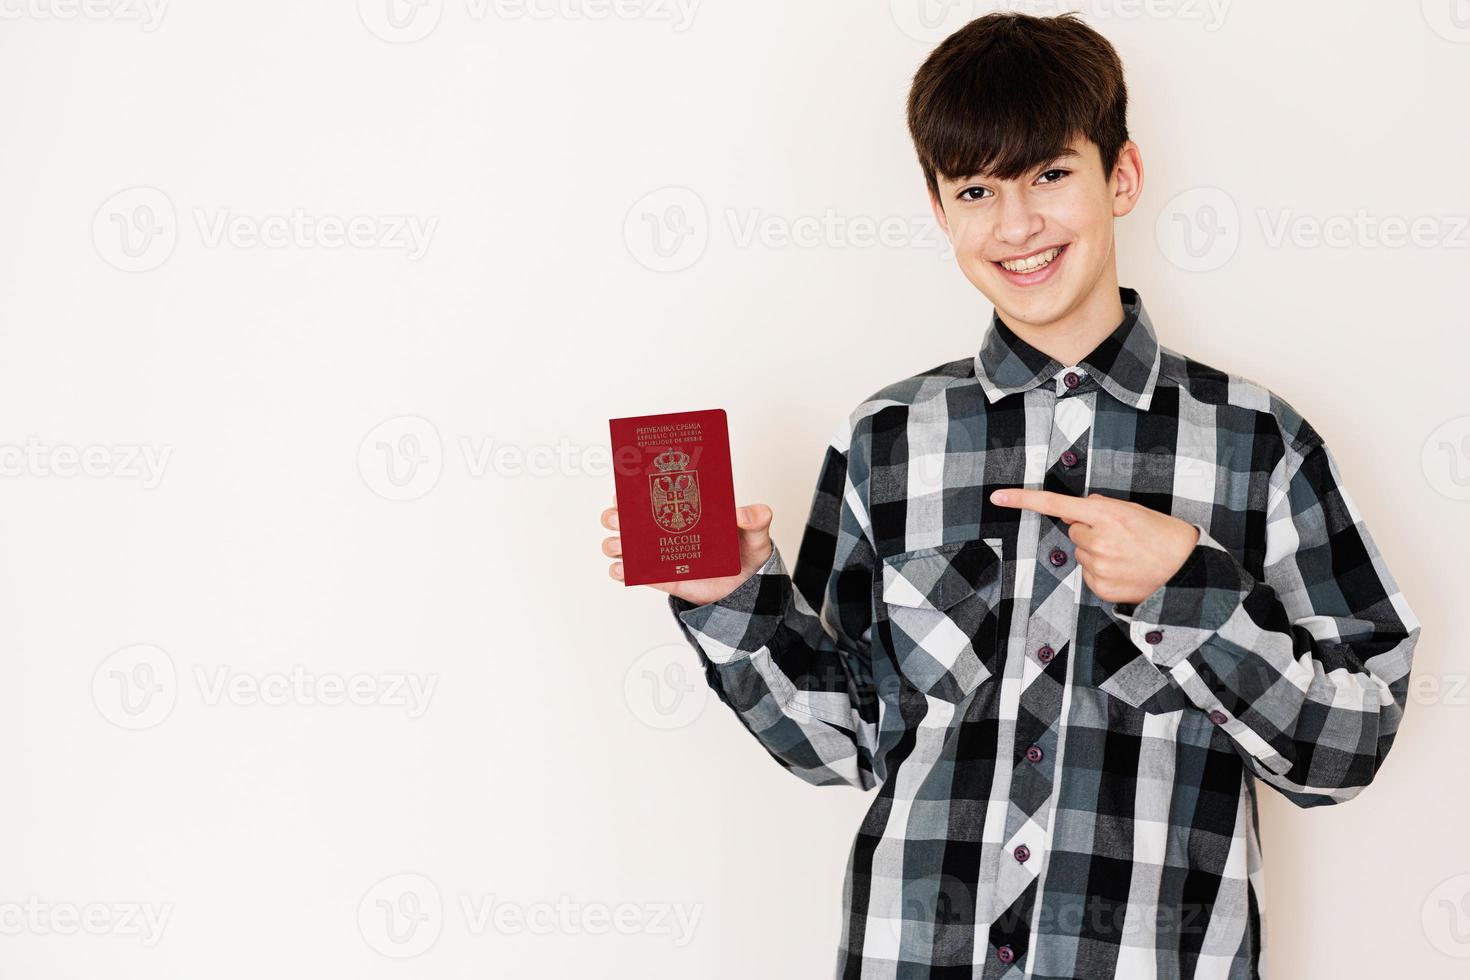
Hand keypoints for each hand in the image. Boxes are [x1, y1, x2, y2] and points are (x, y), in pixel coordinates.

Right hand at [600, 501, 775, 604]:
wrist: (745, 589)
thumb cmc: (746, 553)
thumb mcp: (755, 533)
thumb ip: (756, 519)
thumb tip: (742, 513)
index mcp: (683, 509)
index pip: (652, 494)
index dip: (632, 489)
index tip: (625, 488)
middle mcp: (665, 529)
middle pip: (628, 518)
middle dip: (616, 516)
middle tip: (620, 517)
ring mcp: (660, 554)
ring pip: (625, 545)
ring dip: (615, 543)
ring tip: (621, 545)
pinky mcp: (661, 578)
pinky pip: (636, 574)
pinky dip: (623, 571)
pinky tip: (622, 569)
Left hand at [988, 488, 1199, 604]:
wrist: (1187, 571)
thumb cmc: (1163, 536)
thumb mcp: (1133, 510)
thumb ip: (1101, 507)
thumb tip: (1076, 508)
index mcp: (1106, 515)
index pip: (1056, 504)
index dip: (1023, 500)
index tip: (997, 497)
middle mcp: (1097, 540)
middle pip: (1073, 530)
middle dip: (1090, 532)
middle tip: (1121, 538)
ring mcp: (1097, 567)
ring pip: (1081, 554)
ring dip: (1097, 553)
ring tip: (1127, 555)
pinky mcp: (1099, 588)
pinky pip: (1088, 575)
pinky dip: (1102, 572)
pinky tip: (1124, 571)